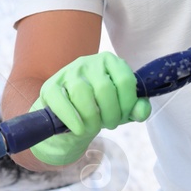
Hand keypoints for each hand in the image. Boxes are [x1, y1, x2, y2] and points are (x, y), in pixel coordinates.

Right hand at [30, 52, 151, 165]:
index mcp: (109, 61)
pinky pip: (61, 102)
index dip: (128, 104)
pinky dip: (72, 119)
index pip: (125, 80)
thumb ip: (137, 108)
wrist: (71, 115)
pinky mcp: (50, 86)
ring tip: (94, 128)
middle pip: (104, 89)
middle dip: (111, 114)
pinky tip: (79, 129)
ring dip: (92, 118)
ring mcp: (68, 72)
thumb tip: (141, 112)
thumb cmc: (100, 107)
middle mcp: (88, 62)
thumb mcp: (122, 107)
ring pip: (82, 93)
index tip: (124, 116)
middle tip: (110, 125)